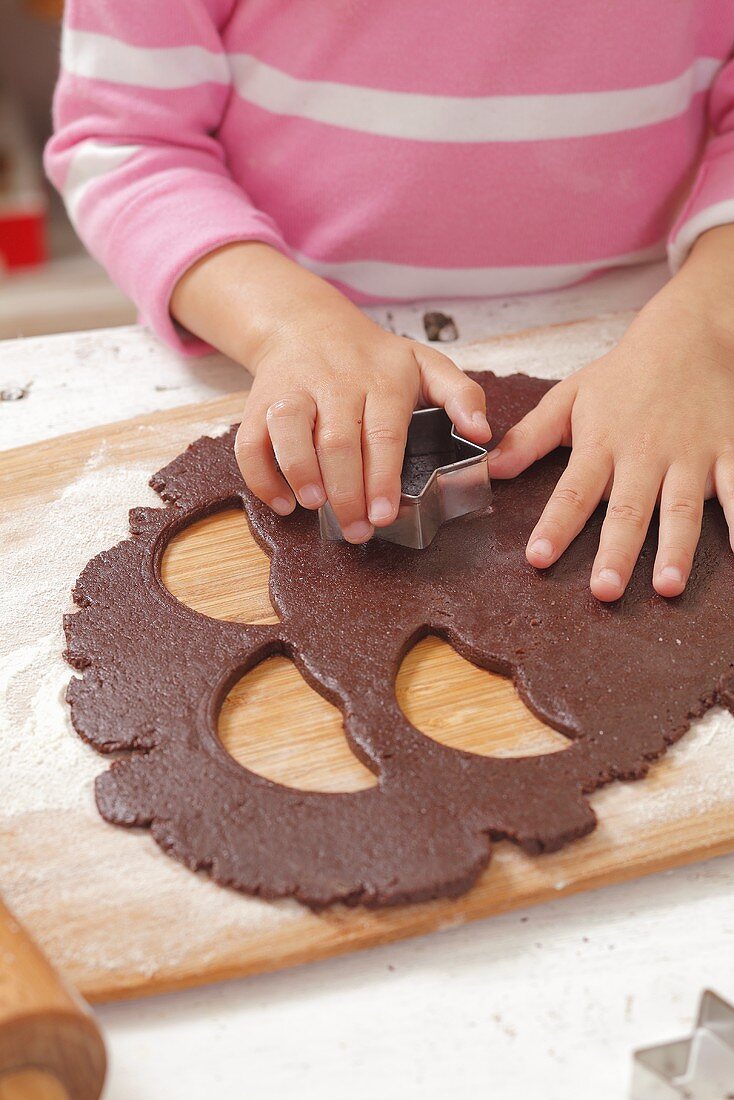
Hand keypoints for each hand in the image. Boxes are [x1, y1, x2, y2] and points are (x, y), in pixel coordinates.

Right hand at [172, 242, 490, 542]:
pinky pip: (251, 442)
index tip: (385, 515)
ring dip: (300, 474)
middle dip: (347, 492)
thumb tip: (482, 433)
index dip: (382, 477)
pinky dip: (262, 476)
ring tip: (317, 508)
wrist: (308, 325)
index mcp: (381, 379)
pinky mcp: (259, 404)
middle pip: (337, 442)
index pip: (382, 433)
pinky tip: (284, 503)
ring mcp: (293, 391)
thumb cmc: (373, 358)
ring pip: (289, 432)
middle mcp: (334, 383)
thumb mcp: (425, 364)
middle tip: (359, 530)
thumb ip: (461, 394)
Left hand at [488, 239, 733, 599]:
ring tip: (667, 587)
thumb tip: (492, 468)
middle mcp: (645, 452)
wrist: (690, 334)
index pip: (573, 490)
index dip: (555, 525)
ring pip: (682, 507)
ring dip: (676, 548)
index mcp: (602, 443)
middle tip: (605, 591)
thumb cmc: (625, 373)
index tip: (538, 558)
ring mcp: (690, 454)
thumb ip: (531, 437)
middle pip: (628, 508)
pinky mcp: (730, 449)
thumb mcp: (569, 397)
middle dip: (616, 551)